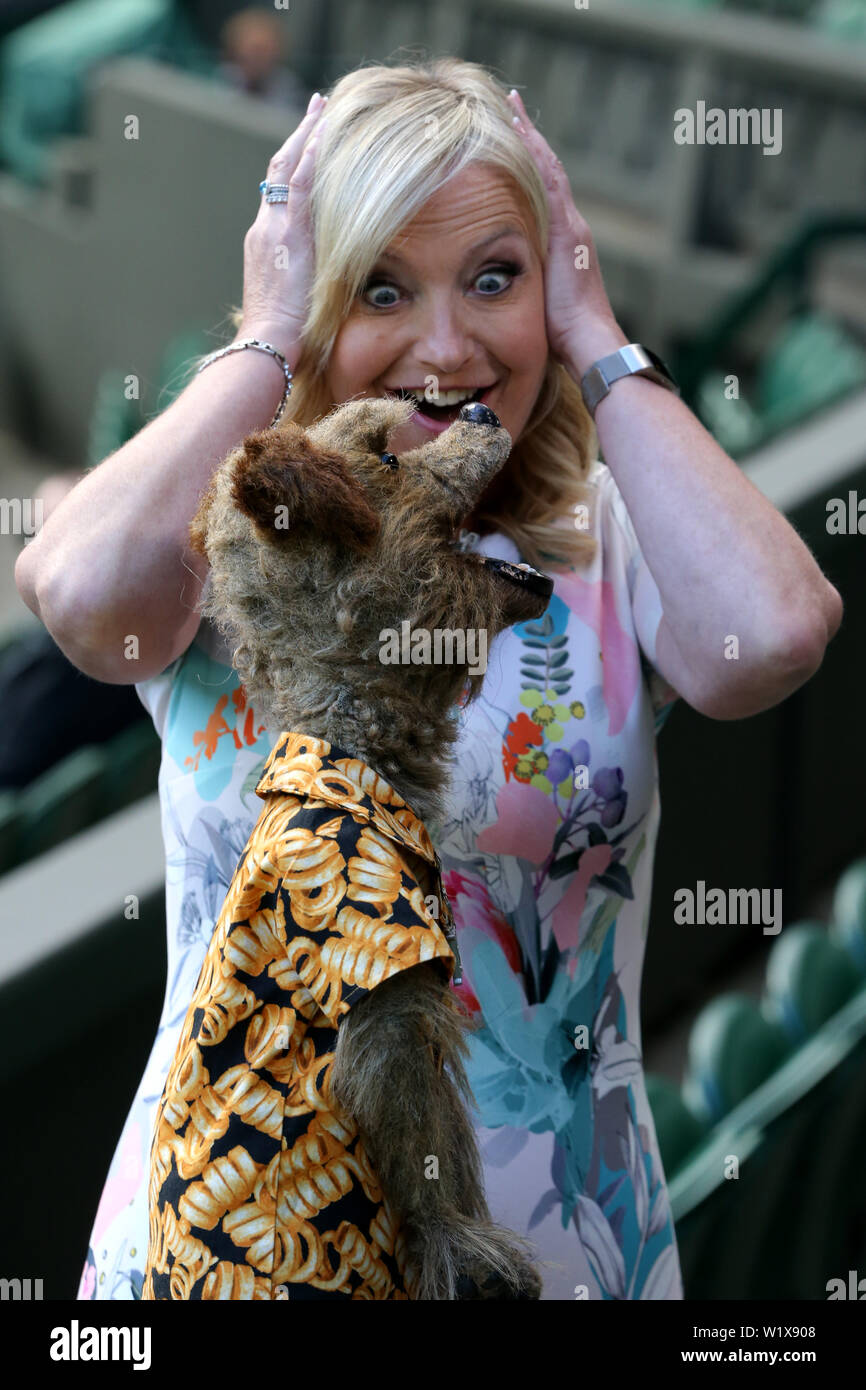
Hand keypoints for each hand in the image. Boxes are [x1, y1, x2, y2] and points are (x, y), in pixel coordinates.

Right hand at [238, 92, 329, 359]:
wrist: (267, 343)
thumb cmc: (282, 338)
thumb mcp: (292, 302)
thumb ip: (303, 283)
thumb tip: (323, 286)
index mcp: (265, 244)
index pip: (279, 194)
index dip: (294, 165)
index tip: (309, 142)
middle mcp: (265, 229)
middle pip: (280, 171)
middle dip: (300, 137)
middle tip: (318, 107)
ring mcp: (273, 229)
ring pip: (289, 169)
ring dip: (307, 135)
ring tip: (324, 106)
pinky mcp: (287, 234)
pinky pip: (301, 185)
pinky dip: (312, 157)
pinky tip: (326, 133)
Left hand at [506, 89, 622, 369]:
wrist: (589, 343)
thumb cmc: (563, 339)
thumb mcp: (538, 306)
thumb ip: (526, 290)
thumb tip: (498, 295)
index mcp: (564, 245)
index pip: (544, 195)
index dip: (529, 166)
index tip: (511, 140)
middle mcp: (572, 228)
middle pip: (548, 172)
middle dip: (529, 139)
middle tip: (511, 105)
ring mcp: (571, 227)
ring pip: (548, 170)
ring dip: (530, 137)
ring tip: (511, 106)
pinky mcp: (567, 231)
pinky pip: (549, 182)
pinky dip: (535, 155)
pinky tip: (520, 132)